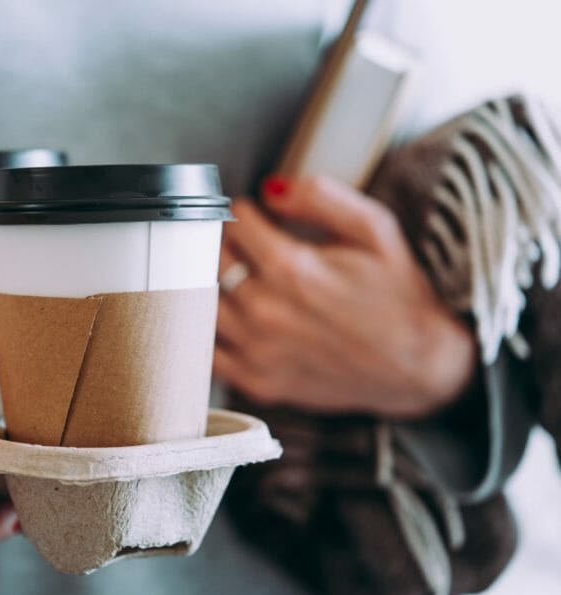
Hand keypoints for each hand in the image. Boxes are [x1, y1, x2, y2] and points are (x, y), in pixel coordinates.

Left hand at [214, 176, 475, 418]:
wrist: (420, 367)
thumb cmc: (400, 296)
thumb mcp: (376, 230)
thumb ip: (321, 198)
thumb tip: (270, 188)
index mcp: (293, 270)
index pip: (234, 225)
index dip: (241, 213)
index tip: (250, 216)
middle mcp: (266, 312)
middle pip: (208, 262)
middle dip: (219, 244)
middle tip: (237, 245)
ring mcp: (257, 352)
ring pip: (199, 304)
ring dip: (207, 285)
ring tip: (232, 279)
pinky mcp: (256, 382)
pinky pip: (206, 352)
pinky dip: (207, 332)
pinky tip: (228, 318)